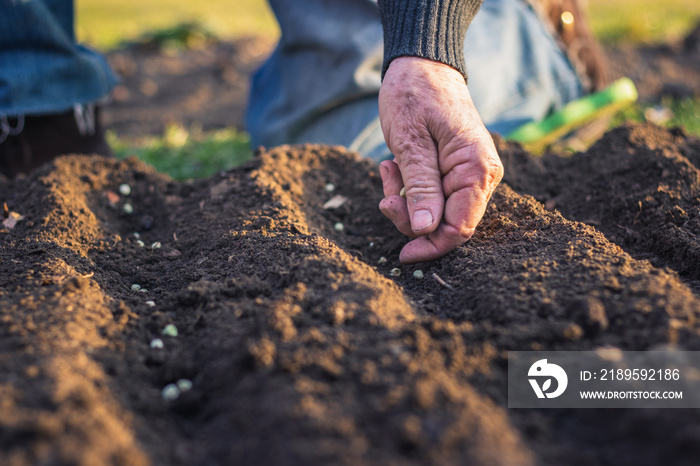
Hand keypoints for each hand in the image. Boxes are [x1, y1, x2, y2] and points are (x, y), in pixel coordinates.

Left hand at [378, 57, 502, 262]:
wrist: (421, 63)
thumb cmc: (415, 95)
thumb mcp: (410, 142)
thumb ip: (421, 188)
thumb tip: (425, 230)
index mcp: (477, 169)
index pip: (460, 227)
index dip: (431, 246)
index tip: (403, 255)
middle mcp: (481, 176)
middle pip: (447, 224)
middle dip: (411, 218)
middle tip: (385, 196)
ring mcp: (469, 175)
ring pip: (435, 213)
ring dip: (406, 200)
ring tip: (389, 168)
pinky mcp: (454, 172)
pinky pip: (431, 196)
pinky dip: (408, 189)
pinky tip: (394, 165)